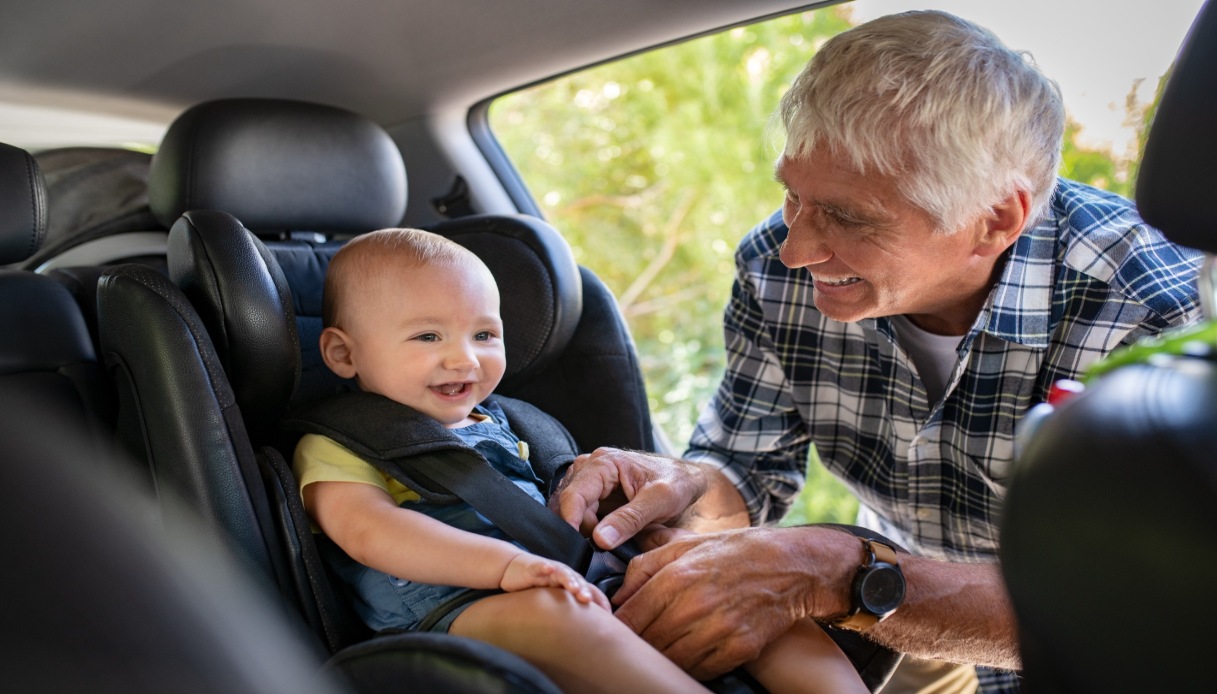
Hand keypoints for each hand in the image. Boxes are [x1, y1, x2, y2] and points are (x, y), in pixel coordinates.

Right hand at [499, 553, 611, 611]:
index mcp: (572, 584)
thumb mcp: (555, 600)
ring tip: (573, 587)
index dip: (599, 601)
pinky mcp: (535, 568)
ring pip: (563, 574)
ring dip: (569, 580)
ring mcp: (550, 571)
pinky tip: (548, 569)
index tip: (607, 615)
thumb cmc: (538, 586)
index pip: (590, 591)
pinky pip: (541, 567)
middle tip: (588, 601)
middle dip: (584, 591)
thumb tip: (585, 636)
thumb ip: (569, 612)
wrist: (515, 570)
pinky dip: (545, 567)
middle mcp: (564, 577)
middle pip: (579, 582)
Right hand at [551, 447, 708, 549]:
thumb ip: (630, 520)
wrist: (685, 479)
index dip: (571, 523)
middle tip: (604, 547)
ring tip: (609, 539)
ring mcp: (589, 478)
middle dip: (581, 529)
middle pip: (570, 505)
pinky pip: (580, 512)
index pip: (573, 495)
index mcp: (604, 462)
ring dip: (584, 529)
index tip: (578, 549)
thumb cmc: (676, 483)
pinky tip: (606, 534)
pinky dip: (588, 527)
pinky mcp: (593, 491)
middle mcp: (591, 466)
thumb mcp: (659, 501)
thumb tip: (599, 539)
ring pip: (572, 510)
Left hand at [611, 526, 858, 679]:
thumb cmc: (734, 552)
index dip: (619, 627)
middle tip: (637, 642)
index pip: (630, 616)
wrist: (790, 565)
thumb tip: (617, 594)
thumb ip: (645, 566)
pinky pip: (700, 669)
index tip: (616, 629)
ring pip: (672, 659)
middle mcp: (695, 604)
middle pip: (649, 641)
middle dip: (639, 644)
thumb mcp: (686, 545)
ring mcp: (719, 629)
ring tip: (663, 647)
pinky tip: (689, 654)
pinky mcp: (740, 648)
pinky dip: (690, 666)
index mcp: (677, 576)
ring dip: (663, 657)